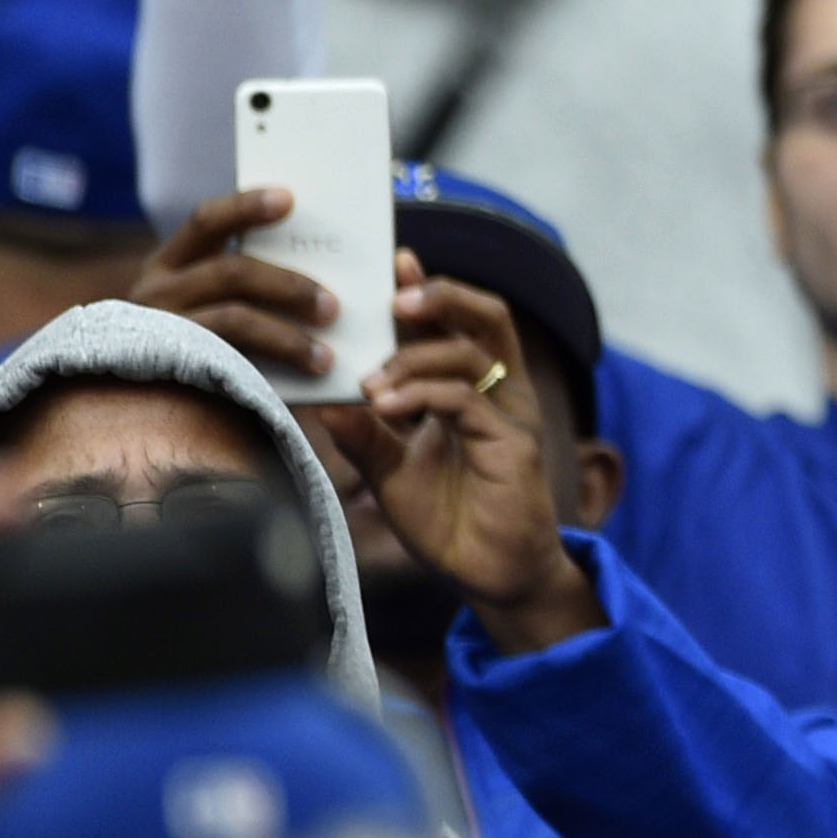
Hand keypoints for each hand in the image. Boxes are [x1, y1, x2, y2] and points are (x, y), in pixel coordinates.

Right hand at [131, 188, 348, 382]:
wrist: (144, 412)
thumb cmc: (199, 342)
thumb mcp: (209, 300)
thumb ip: (245, 280)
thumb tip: (323, 266)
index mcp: (168, 264)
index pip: (205, 221)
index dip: (246, 207)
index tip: (289, 198)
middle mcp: (155, 292)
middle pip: (231, 272)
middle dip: (289, 286)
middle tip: (334, 305)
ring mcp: (159, 331)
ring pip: (234, 318)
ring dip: (289, 336)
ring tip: (327, 356)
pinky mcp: (173, 368)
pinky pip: (230, 361)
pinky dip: (275, 365)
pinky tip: (309, 376)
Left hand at [318, 262, 591, 656]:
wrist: (489, 576)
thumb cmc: (448, 522)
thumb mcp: (390, 473)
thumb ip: (365, 435)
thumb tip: (325, 400)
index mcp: (474, 391)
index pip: (460, 324)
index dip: (432, 288)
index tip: (396, 261)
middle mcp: (500, 394)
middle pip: (487, 318)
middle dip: (442, 296)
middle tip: (397, 296)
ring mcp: (510, 416)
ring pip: (473, 352)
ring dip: (416, 355)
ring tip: (371, 378)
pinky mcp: (512, 444)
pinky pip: (466, 400)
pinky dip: (422, 395)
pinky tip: (385, 406)